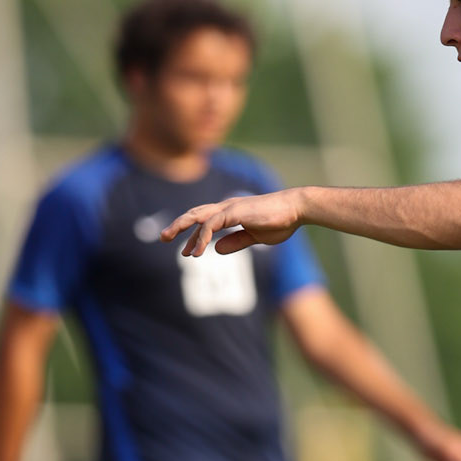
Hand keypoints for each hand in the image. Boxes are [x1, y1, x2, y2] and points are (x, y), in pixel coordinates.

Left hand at [162, 189, 303, 256]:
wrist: (297, 209)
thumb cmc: (281, 221)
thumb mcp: (255, 237)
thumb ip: (236, 242)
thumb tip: (217, 251)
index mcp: (232, 212)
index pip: (206, 221)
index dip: (194, 236)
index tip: (187, 252)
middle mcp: (227, 207)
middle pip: (196, 214)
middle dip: (178, 225)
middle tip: (163, 238)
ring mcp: (230, 208)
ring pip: (197, 215)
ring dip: (181, 227)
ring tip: (167, 239)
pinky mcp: (235, 212)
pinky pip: (211, 224)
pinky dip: (201, 237)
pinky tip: (197, 252)